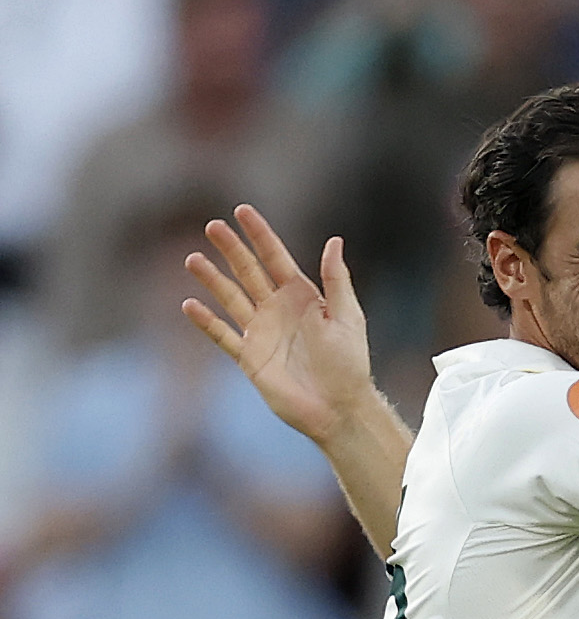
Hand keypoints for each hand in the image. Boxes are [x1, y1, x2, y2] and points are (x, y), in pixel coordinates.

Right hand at [182, 205, 376, 445]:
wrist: (339, 407)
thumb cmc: (349, 364)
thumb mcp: (347, 317)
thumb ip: (336, 279)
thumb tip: (334, 240)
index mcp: (303, 296)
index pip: (276, 258)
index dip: (260, 235)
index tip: (242, 210)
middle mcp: (278, 309)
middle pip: (249, 272)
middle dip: (231, 249)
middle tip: (211, 226)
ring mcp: (261, 332)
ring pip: (231, 298)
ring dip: (212, 279)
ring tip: (193, 259)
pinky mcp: (250, 357)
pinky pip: (223, 336)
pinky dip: (206, 322)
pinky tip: (189, 305)